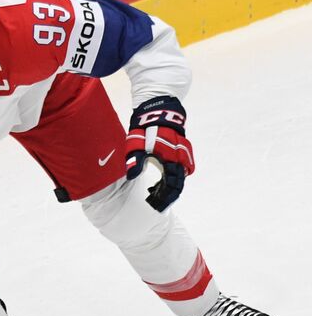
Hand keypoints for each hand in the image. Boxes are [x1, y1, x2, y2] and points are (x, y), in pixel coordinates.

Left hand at [125, 95, 192, 211]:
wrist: (158, 110)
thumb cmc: (145, 128)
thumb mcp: (136, 144)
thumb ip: (135, 160)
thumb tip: (132, 176)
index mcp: (170, 159)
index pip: (173, 185)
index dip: (166, 198)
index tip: (156, 206)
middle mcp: (180, 158)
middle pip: (178, 183)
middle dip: (167, 195)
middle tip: (154, 202)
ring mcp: (183, 153)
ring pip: (181, 175)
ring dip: (170, 186)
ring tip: (154, 192)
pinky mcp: (182, 149)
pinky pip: (181, 166)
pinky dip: (173, 176)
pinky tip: (160, 179)